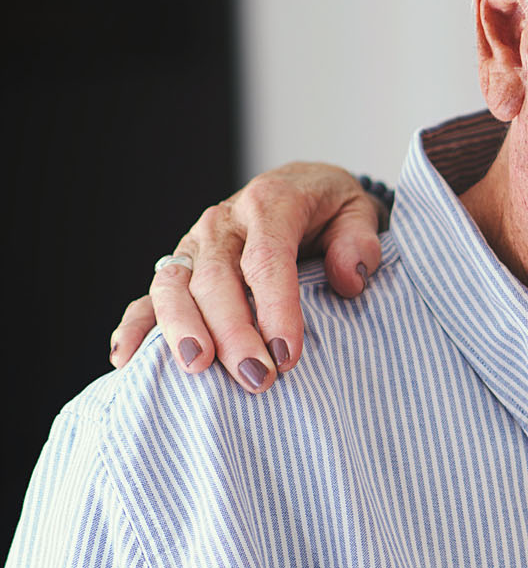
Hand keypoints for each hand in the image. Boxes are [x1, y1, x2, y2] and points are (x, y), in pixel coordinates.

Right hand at [109, 163, 382, 392]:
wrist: (300, 189)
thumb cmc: (331, 210)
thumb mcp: (359, 212)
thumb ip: (360, 241)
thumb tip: (349, 279)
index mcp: (270, 203)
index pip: (268, 259)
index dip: (275, 308)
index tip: (288, 354)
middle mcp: (223, 223)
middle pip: (217, 280)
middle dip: (234, 333)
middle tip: (257, 378)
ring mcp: (194, 246)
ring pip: (173, 287)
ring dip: (181, 330)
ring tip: (197, 368)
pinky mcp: (178, 268)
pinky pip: (149, 297)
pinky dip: (135, 327)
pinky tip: (128, 360)